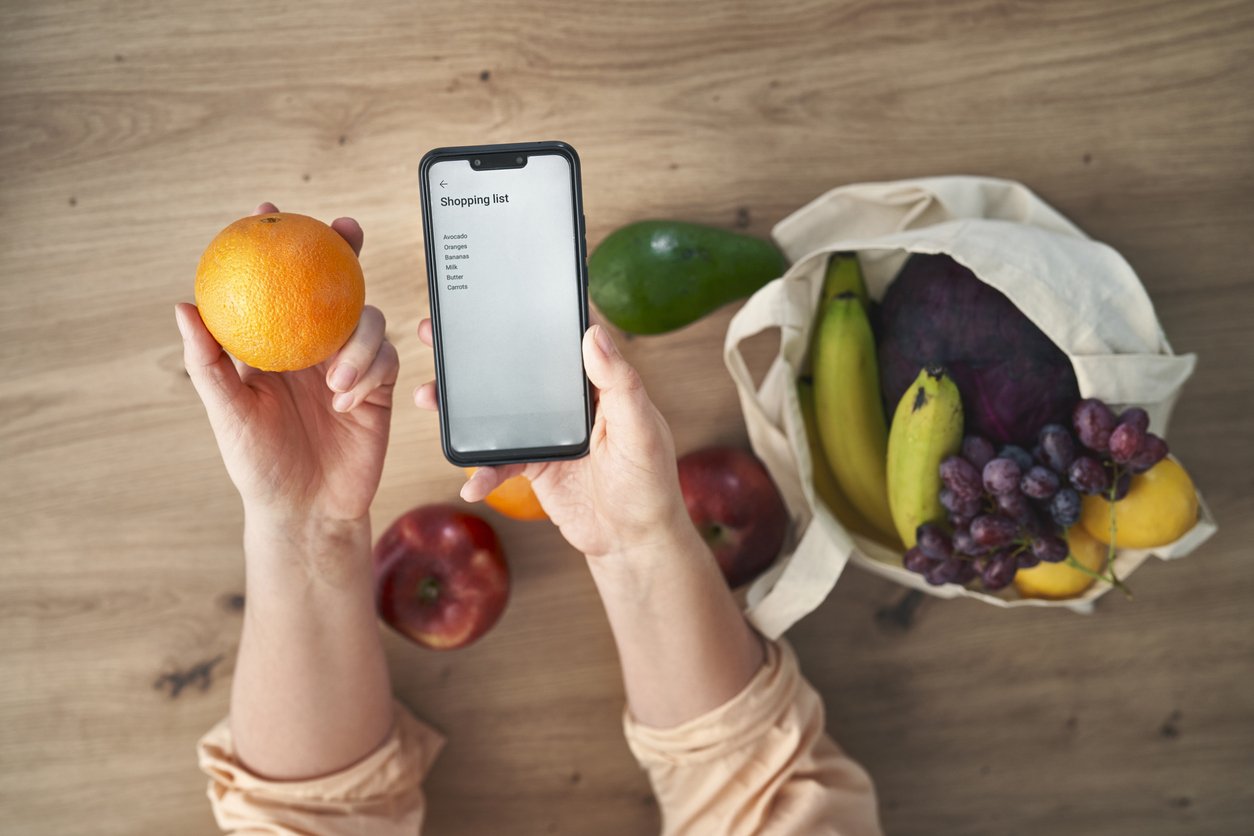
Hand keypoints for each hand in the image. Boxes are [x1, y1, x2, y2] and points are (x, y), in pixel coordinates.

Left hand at [177, 203, 398, 529]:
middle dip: (344, 249)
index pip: (276, 284)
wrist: (306, 510)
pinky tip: (347, 400)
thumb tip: (182, 306)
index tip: (268, 211)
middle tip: (346, 231)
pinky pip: (385, 360)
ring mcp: (349, 365)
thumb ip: (207, 361)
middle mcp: (313, 348)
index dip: (275, 243)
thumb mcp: (227, 411)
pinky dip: (369, 373)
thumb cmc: (257, 463)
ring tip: (335, 380)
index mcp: (274, 344)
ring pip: (366, 320)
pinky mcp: (378, 387)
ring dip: (355, 343)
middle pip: (334, 285)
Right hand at [413, 320, 689, 559]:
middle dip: (475, 355)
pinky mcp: (534, 465)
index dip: (527, 318)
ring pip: (497, 412)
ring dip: (460, 408)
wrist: (633, 542)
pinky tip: (471, 484)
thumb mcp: (640, 429)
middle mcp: (569, 403)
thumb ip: (619, 383)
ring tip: (428, 396)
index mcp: (597, 385)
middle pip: (517, 371)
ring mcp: (548, 434)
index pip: (560, 341)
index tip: (493, 298)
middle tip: (436, 335)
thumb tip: (594, 334)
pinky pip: (498, 461)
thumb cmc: (650, 484)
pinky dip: (482, 472)